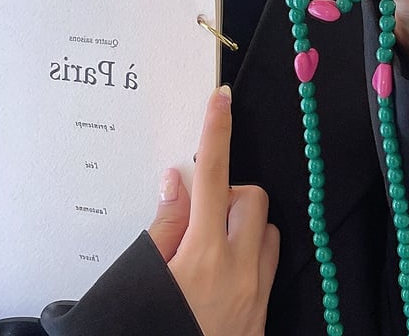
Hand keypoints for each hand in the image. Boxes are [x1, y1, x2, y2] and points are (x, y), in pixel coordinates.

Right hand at [148, 86, 279, 335]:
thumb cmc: (142, 331)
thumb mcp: (138, 282)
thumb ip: (163, 226)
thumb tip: (179, 178)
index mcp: (202, 257)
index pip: (214, 177)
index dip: (216, 132)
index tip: (220, 97)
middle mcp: (240, 271)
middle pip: (251, 198)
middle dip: (227, 194)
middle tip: (195, 216)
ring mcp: (257, 295)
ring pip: (268, 230)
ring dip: (242, 225)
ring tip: (208, 247)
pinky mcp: (264, 314)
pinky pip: (270, 263)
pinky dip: (252, 254)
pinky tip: (223, 273)